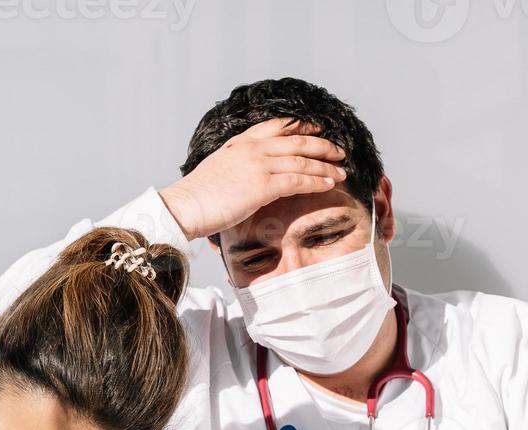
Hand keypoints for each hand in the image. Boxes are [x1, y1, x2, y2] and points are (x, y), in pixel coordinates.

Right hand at [159, 118, 346, 239]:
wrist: (185, 205)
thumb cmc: (198, 195)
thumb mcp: (219, 169)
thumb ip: (238, 165)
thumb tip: (248, 176)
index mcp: (242, 141)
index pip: (278, 126)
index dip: (302, 126)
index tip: (318, 128)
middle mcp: (253, 148)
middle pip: (297, 140)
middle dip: (322, 145)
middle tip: (339, 151)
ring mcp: (259, 164)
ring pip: (302, 159)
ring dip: (326, 166)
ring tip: (342, 172)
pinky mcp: (263, 185)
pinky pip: (298, 179)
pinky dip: (317, 181)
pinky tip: (329, 184)